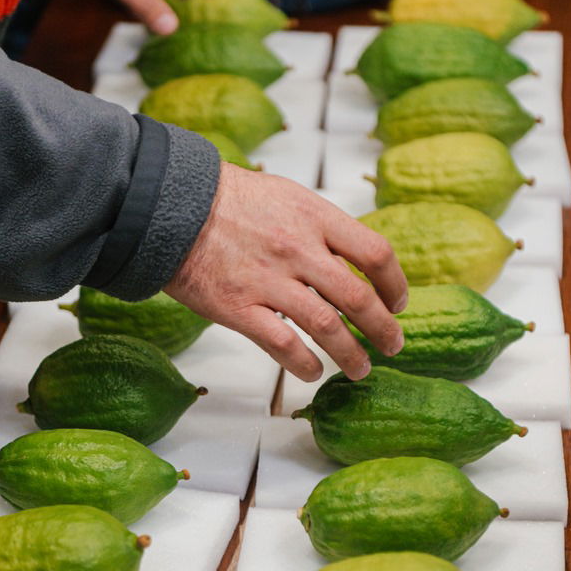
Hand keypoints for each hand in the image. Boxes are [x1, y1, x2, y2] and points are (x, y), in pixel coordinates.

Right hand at [166, 163, 407, 380]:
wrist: (172, 206)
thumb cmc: (232, 201)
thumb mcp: (289, 197)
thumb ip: (323, 228)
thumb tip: (356, 259)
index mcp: (316, 218)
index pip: (376, 254)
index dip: (395, 284)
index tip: (398, 303)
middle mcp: (298, 250)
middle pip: (359, 298)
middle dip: (383, 329)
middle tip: (392, 346)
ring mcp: (268, 281)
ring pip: (327, 327)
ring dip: (351, 355)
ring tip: (360, 369)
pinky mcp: (238, 308)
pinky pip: (282, 344)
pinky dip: (304, 364)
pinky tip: (313, 372)